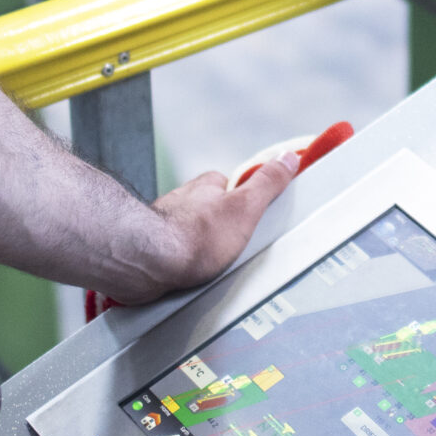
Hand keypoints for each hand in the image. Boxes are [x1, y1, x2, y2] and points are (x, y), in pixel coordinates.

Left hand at [99, 153, 298, 304]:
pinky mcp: (151, 249)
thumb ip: (267, 182)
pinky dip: (180, 264)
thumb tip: (287, 159)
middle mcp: (183, 201)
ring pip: (189, 234)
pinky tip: (188, 275)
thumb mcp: (246, 207)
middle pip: (209, 211)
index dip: (244, 202)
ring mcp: (164, 225)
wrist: (148, 262)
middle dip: (219, 229)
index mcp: (206, 187)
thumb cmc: (192, 237)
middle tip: (233, 249)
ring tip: (211, 267)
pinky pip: (172, 255)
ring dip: (198, 247)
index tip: (251, 218)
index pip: (231, 186)